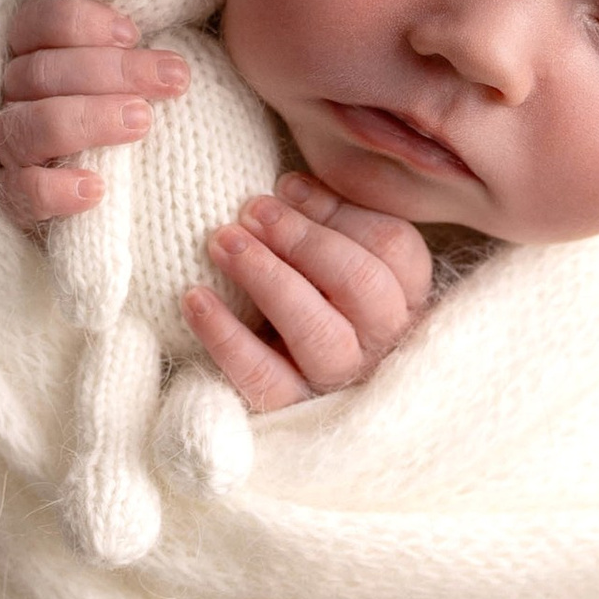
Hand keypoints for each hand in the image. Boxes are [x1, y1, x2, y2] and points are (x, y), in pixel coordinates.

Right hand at [0, 0, 189, 229]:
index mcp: (31, 53)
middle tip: (174, 79)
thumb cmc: (134, 111)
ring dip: (87, 120)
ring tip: (142, 122)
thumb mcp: (141, 67)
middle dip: (112, 71)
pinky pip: (16, 192)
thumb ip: (142, 38)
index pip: (33, 22)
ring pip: (26, 127)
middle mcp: (10, 96)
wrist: (129, 198)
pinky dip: (52, 190)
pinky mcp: (10, 199)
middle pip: (39, 72)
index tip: (133, 33)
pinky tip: (95, 188)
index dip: (78, 22)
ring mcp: (7, 148)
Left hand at [182, 175, 433, 409]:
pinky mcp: (293, 412)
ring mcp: (341, 382)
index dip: (337, 211)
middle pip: (362, 285)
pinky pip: (263, 378)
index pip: (393, 248)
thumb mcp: (326, 260)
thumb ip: (324, 223)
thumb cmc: (304, 301)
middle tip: (251, 210)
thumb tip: (288, 187)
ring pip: (319, 332)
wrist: (281, 400)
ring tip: (221, 242)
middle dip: (302, 239)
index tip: (285, 186)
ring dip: (267, 277)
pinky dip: (226, 335)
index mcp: (403, 297)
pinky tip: (195, 298)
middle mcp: (383, 342)